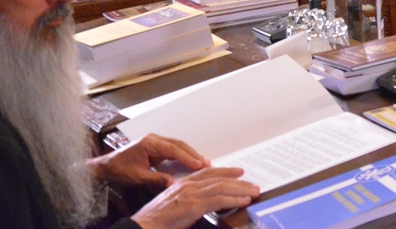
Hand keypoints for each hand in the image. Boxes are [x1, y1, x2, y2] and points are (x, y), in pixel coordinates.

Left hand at [89, 134, 207, 188]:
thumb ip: (156, 179)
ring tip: (202, 162)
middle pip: (178, 145)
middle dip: (193, 154)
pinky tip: (190, 161)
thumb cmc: (118, 169)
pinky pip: (172, 149)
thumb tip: (173, 183)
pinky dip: (182, 155)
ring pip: (177, 146)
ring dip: (189, 154)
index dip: (187, 157)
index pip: (173, 149)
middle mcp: (153, 139)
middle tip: (206, 163)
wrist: (105, 166)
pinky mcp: (155, 146)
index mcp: (149, 143)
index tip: (198, 164)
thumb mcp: (137, 177)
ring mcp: (154, 141)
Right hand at [131, 167, 258, 228]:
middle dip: (238, 181)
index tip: (239, 172)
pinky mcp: (193, 206)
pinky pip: (219, 200)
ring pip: (222, 187)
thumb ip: (190, 204)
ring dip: (241, 190)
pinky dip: (234, 199)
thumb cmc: (155, 222)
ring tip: (253, 192)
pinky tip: (244, 201)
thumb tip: (206, 207)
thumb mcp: (175, 208)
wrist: (142, 227)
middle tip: (253, 184)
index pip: (209, 173)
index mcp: (182, 184)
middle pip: (219, 178)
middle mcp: (188, 185)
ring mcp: (190, 194)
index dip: (226, 172)